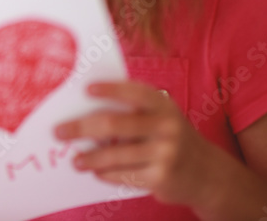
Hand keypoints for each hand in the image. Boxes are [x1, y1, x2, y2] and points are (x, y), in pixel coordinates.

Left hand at [54, 81, 218, 207]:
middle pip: (114, 124)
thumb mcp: (162, 116)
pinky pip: (124, 175)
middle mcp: (166, 127)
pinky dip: (106, 173)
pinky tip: (95, 172)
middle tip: (59, 132)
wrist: (208, 173)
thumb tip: (86, 109)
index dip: (110, 89)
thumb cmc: (172, 137)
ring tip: (75, 160)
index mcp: (163, 106)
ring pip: (115, 154)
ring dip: (90, 158)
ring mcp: (165, 153)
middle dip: (81, 127)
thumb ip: (134, 110)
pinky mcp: (161, 177)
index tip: (86, 90)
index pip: (134, 92)